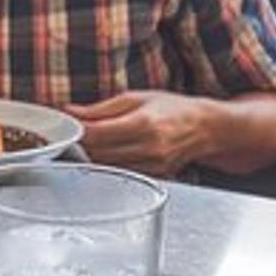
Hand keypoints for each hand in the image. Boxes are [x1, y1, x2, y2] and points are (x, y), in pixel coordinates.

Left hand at [64, 90, 216, 176]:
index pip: (97, 134)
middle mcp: (149, 148)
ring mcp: (152, 166)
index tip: (68, 124)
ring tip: (97, 139)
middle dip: (83, 142)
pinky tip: (113, 151)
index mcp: (143, 124)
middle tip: (78, 131)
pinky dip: (110, 163)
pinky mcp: (153, 177)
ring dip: (95, 154)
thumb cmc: (173, 108)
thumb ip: (101, 108)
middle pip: (98, 152)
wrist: (206, 128)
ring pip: (107, 165)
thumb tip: (70, 111)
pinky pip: (121, 172)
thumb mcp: (136, 98)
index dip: (77, 130)